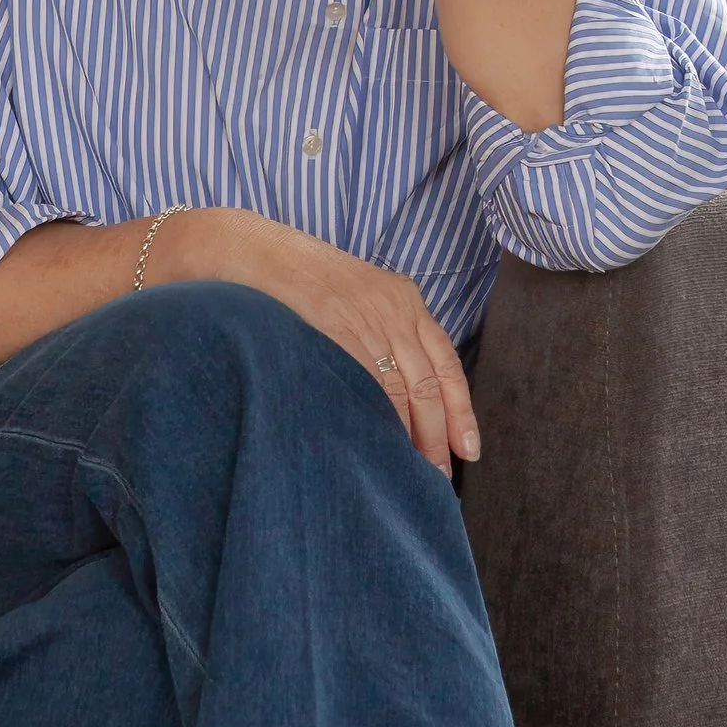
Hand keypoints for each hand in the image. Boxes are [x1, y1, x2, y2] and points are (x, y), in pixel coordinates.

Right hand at [160, 205, 477, 468]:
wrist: (258, 252)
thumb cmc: (303, 281)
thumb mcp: (359, 295)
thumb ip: (384, 331)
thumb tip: (401, 393)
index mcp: (405, 299)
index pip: (447, 363)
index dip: (461, 410)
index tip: (468, 447)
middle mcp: (395, 308)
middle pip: (430, 384)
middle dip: (439, 435)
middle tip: (438, 474)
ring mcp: (366, 318)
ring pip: (403, 390)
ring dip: (411, 436)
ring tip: (412, 470)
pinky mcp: (337, 327)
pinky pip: (367, 383)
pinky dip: (377, 418)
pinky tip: (379, 443)